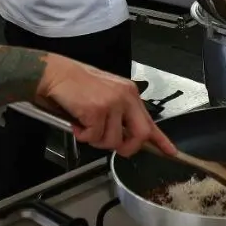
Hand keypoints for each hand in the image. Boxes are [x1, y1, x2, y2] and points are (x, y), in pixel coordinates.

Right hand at [36, 54, 175, 156]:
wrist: (54, 73)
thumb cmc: (75, 84)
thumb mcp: (106, 95)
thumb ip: (119, 113)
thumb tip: (126, 136)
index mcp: (129, 93)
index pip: (150, 121)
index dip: (161, 140)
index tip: (171, 153)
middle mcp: (125, 97)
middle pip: (140, 135)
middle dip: (127, 148)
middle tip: (112, 146)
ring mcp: (112, 104)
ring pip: (112, 141)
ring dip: (96, 140)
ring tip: (85, 124)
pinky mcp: (97, 111)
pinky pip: (93, 138)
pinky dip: (82, 135)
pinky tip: (76, 122)